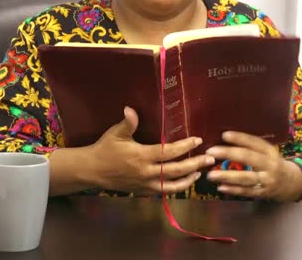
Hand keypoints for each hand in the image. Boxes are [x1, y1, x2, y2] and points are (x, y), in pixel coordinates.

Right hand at [84, 107, 214, 194]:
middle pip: (175, 170)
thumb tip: (131, 109)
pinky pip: (163, 192)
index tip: (198, 140)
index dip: (185, 146)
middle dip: (195, 164)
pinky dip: (175, 188)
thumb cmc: (105, 149)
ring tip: (199, 173)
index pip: (168, 152)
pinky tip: (183, 182)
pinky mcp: (143, 191)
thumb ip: (127, 123)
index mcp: (141, 156)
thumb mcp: (115, 134)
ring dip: (188, 180)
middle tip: (209, 159)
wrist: (92, 171)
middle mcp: (146, 172)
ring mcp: (145, 184)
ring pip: (172, 186)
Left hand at [205, 131, 301, 201]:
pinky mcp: (262, 193)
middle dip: (229, 154)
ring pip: (245, 178)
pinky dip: (233, 190)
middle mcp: (270, 165)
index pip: (255, 142)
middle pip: (248, 157)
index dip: (240, 138)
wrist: (290, 183)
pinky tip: (220, 187)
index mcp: (270, 152)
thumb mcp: (267, 152)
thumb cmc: (272, 163)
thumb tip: (225, 139)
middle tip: (211, 152)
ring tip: (210, 175)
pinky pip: (246, 192)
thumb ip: (251, 147)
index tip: (224, 135)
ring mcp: (266, 180)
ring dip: (227, 176)